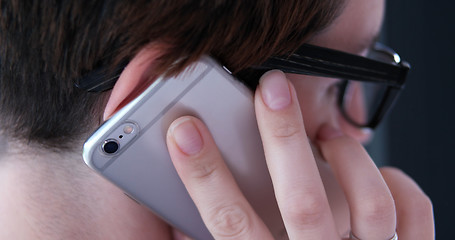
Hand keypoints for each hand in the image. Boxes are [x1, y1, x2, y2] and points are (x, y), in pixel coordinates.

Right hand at [166, 71, 433, 238]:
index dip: (205, 176)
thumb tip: (192, 209)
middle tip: (271, 90)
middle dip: (282, 138)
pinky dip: (395, 180)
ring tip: (326, 135)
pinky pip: (413, 212)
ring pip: (368, 203)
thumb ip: (235, 237)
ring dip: (345, 156)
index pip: (231, 224)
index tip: (185, 132)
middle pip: (301, 202)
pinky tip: (373, 170)